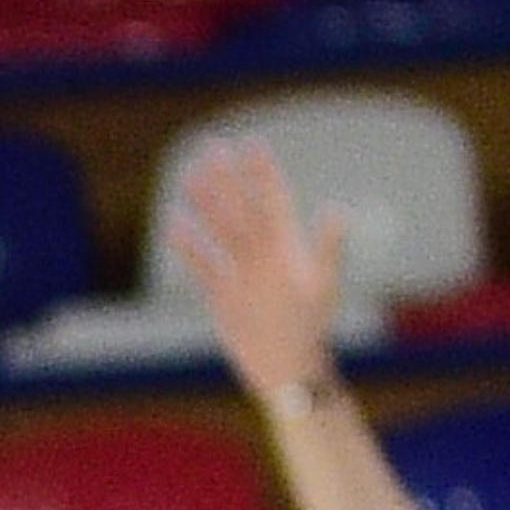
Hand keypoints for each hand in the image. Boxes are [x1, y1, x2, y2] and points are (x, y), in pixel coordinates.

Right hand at [164, 144, 352, 402]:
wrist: (287, 367)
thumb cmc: (311, 328)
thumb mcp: (323, 286)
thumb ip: (328, 248)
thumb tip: (336, 209)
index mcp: (285, 248)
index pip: (271, 200)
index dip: (261, 172)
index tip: (250, 143)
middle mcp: (261, 254)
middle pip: (239, 208)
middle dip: (225, 179)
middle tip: (210, 147)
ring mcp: (240, 273)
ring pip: (218, 230)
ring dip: (204, 204)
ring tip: (188, 176)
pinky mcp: (222, 294)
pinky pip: (202, 264)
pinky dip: (188, 246)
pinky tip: (173, 224)